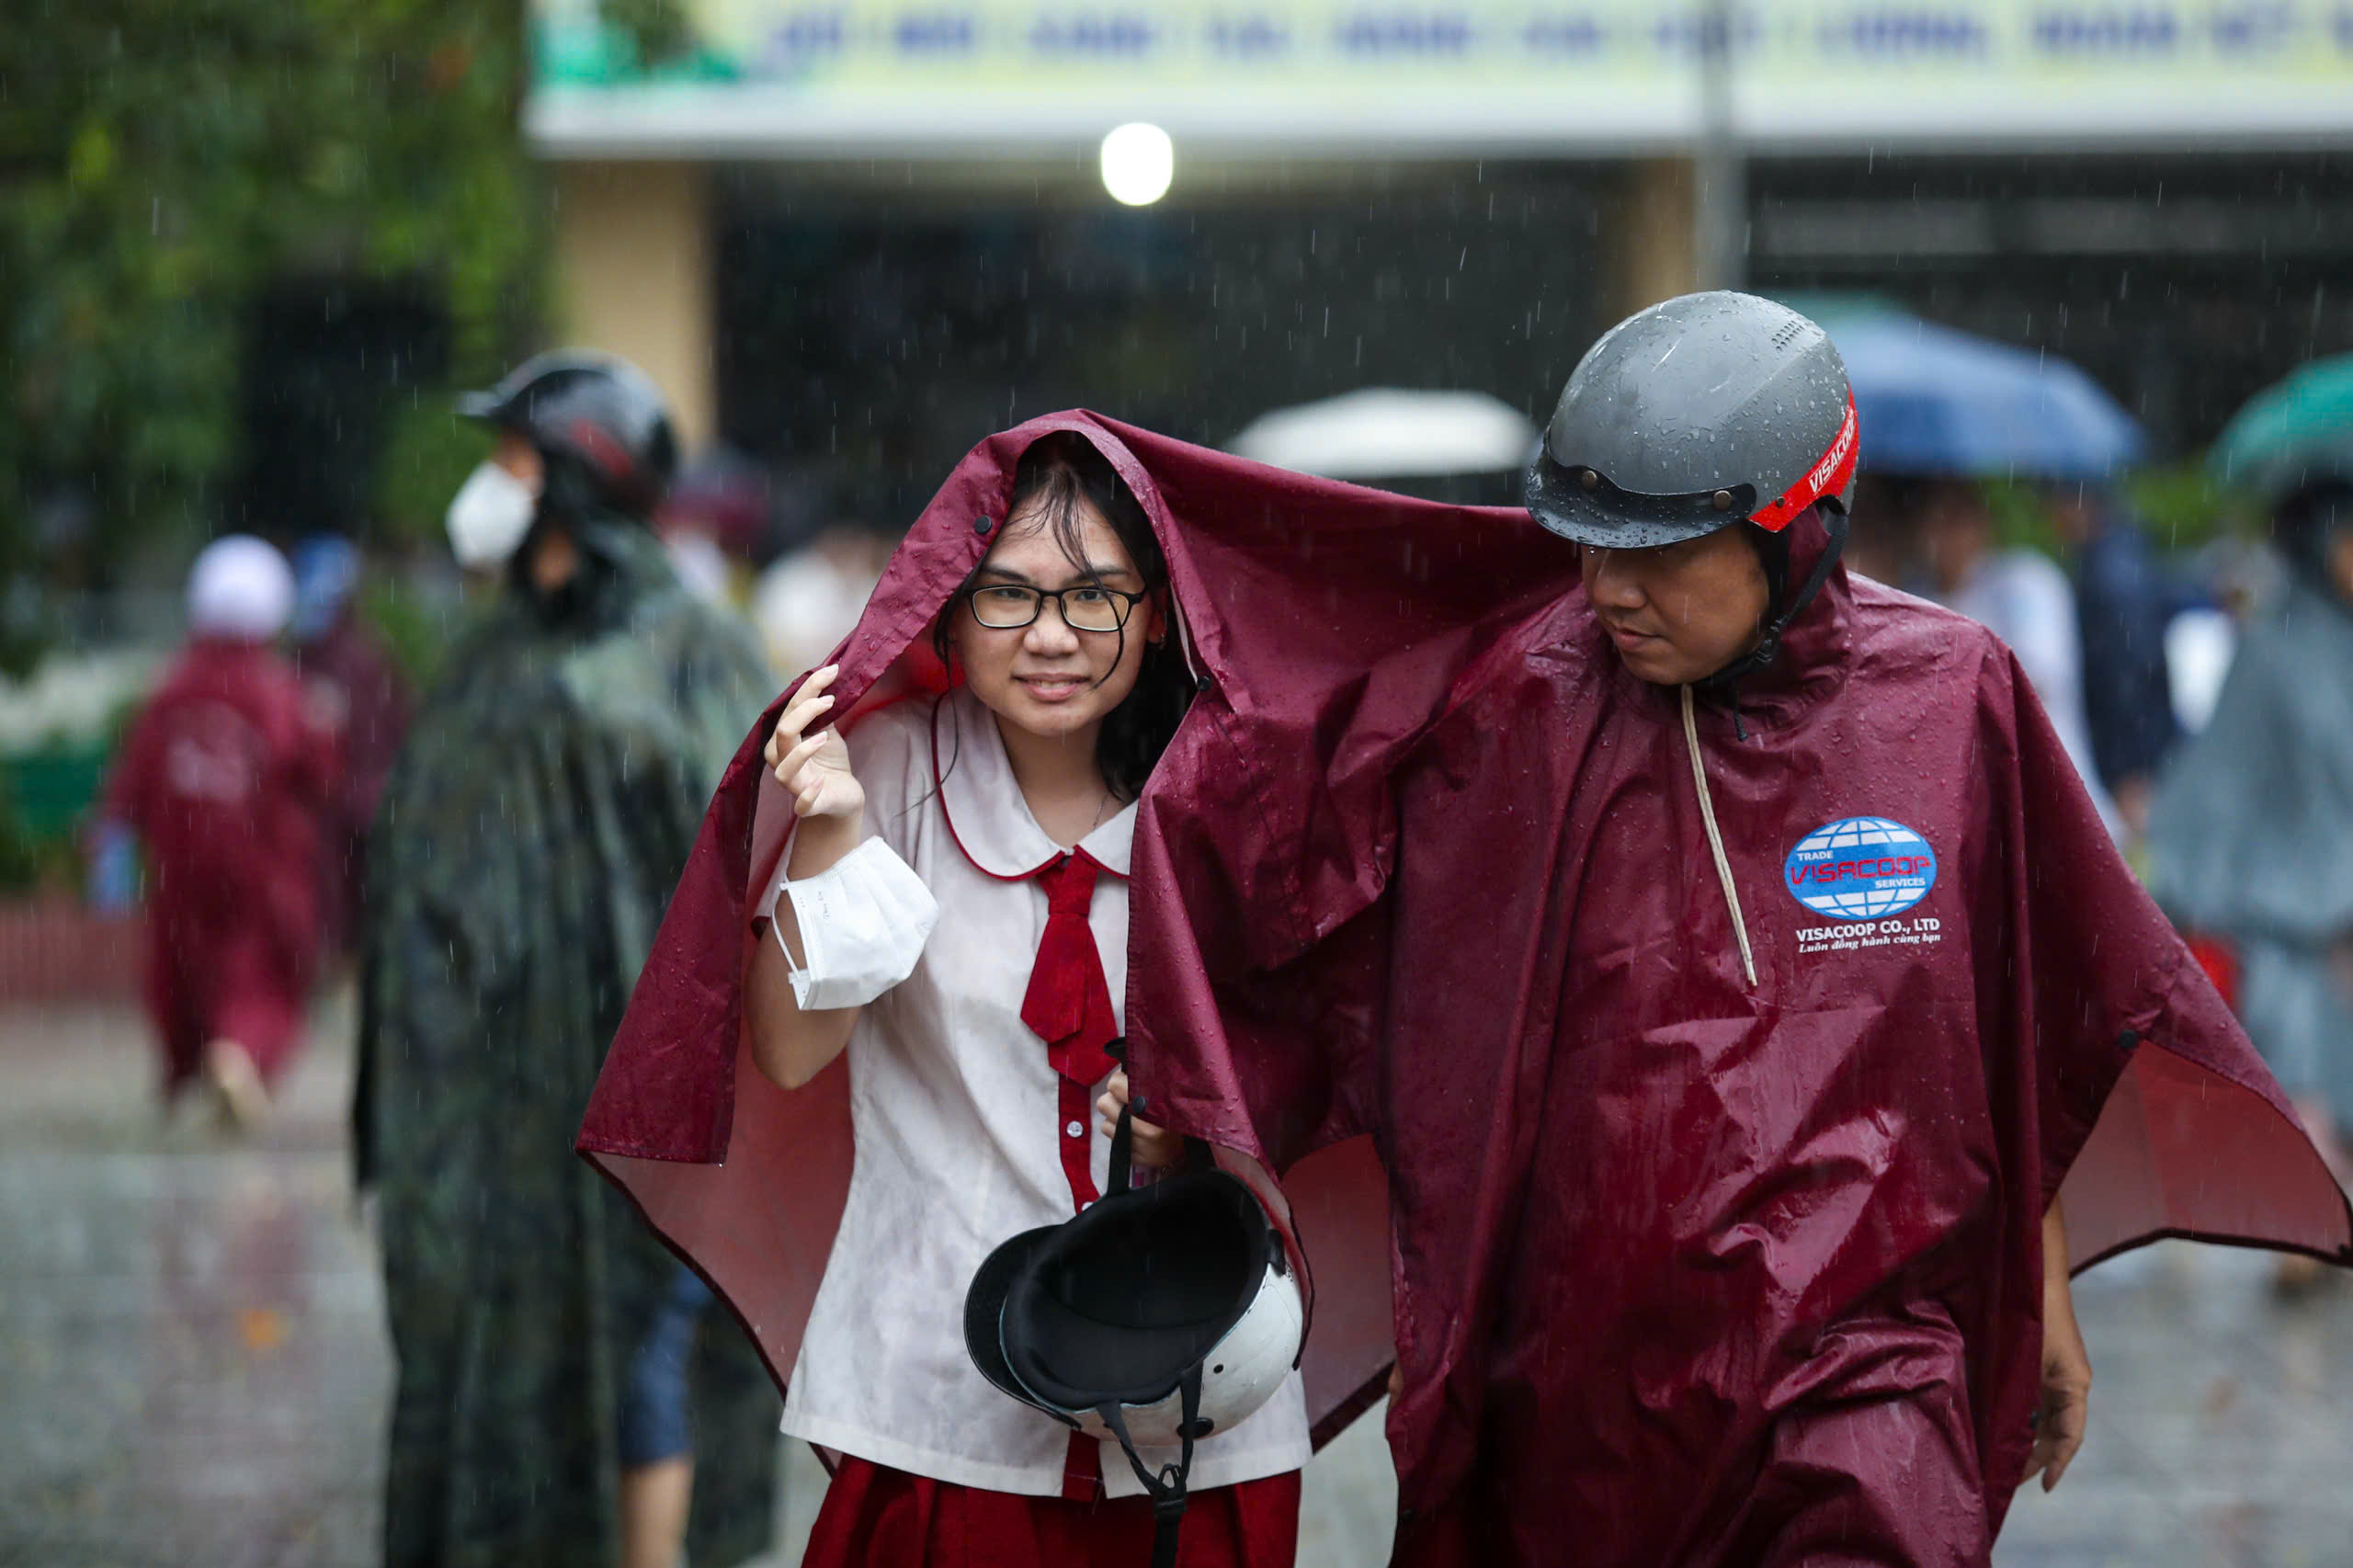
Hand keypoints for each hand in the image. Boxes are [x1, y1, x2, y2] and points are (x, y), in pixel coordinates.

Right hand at [765, 665, 862, 822]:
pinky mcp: (808, 806)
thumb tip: (827, 679)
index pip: (789, 710)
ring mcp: (794, 785)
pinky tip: (820, 782)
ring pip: (784, 769)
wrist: (843, 795)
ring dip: (803, 751)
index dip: (809, 689)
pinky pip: (802, 804)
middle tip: (831, 699)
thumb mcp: (827, 731)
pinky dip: (808, 794)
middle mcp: (781, 761)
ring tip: (824, 737)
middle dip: (805, 712)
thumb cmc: (830, 761)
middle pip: (783, 733)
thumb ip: (821, 712)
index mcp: (782, 740)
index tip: (832, 672)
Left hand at [1096, 1069, 1179, 1168]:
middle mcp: (1145, 1127)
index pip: (1114, 1084)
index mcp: (1154, 1104)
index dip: (1121, 1082)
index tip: (1130, 1085)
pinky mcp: (1132, 1158)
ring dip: (1116, 1120)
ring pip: (1105, 1124)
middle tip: (1130, 1103)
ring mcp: (1138, 1146)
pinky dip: (1120, 1135)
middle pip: (1104, 1103)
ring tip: (1133, 1119)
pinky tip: (1134, 1133)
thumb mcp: (1169, 1088)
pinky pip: (1112, 1140)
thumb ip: (1147, 1077)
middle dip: (1115, 1101)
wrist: (1190, 1148)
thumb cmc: (1178, 1111)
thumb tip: (1125, 1065)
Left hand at [2024, 1221, 2090, 1491]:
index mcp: (2072, 1384)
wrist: (2031, 1268)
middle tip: (2004, 1480)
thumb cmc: (2030, 1308)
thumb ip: (2018, 1389)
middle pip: (2055, 1432)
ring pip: (2043, 1418)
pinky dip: (2020, 1418)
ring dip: (2025, 1439)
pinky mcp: (2041, 1364)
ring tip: (1997, 1462)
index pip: (2070, 1435)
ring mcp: (2055, 1373)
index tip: (2044, 1487)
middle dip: (2033, 1457)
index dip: (2058, 1462)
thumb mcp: (2024, 1354)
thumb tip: (2002, 1428)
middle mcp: (2068, 1382)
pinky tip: (1997, 1428)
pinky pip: (2034, 1401)